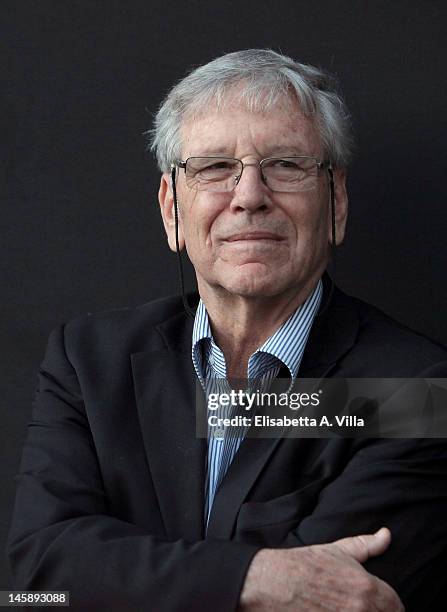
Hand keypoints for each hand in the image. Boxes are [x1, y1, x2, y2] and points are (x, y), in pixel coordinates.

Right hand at [239, 527, 403, 610]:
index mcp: (365, 587)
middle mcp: (359, 610)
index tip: (378, 603)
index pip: (396, 605)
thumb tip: (386, 535)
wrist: (271, 584)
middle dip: (374, 611)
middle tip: (357, 605)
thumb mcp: (336, 550)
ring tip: (344, 609)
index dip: (389, 604)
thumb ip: (367, 545)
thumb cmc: (303, 565)